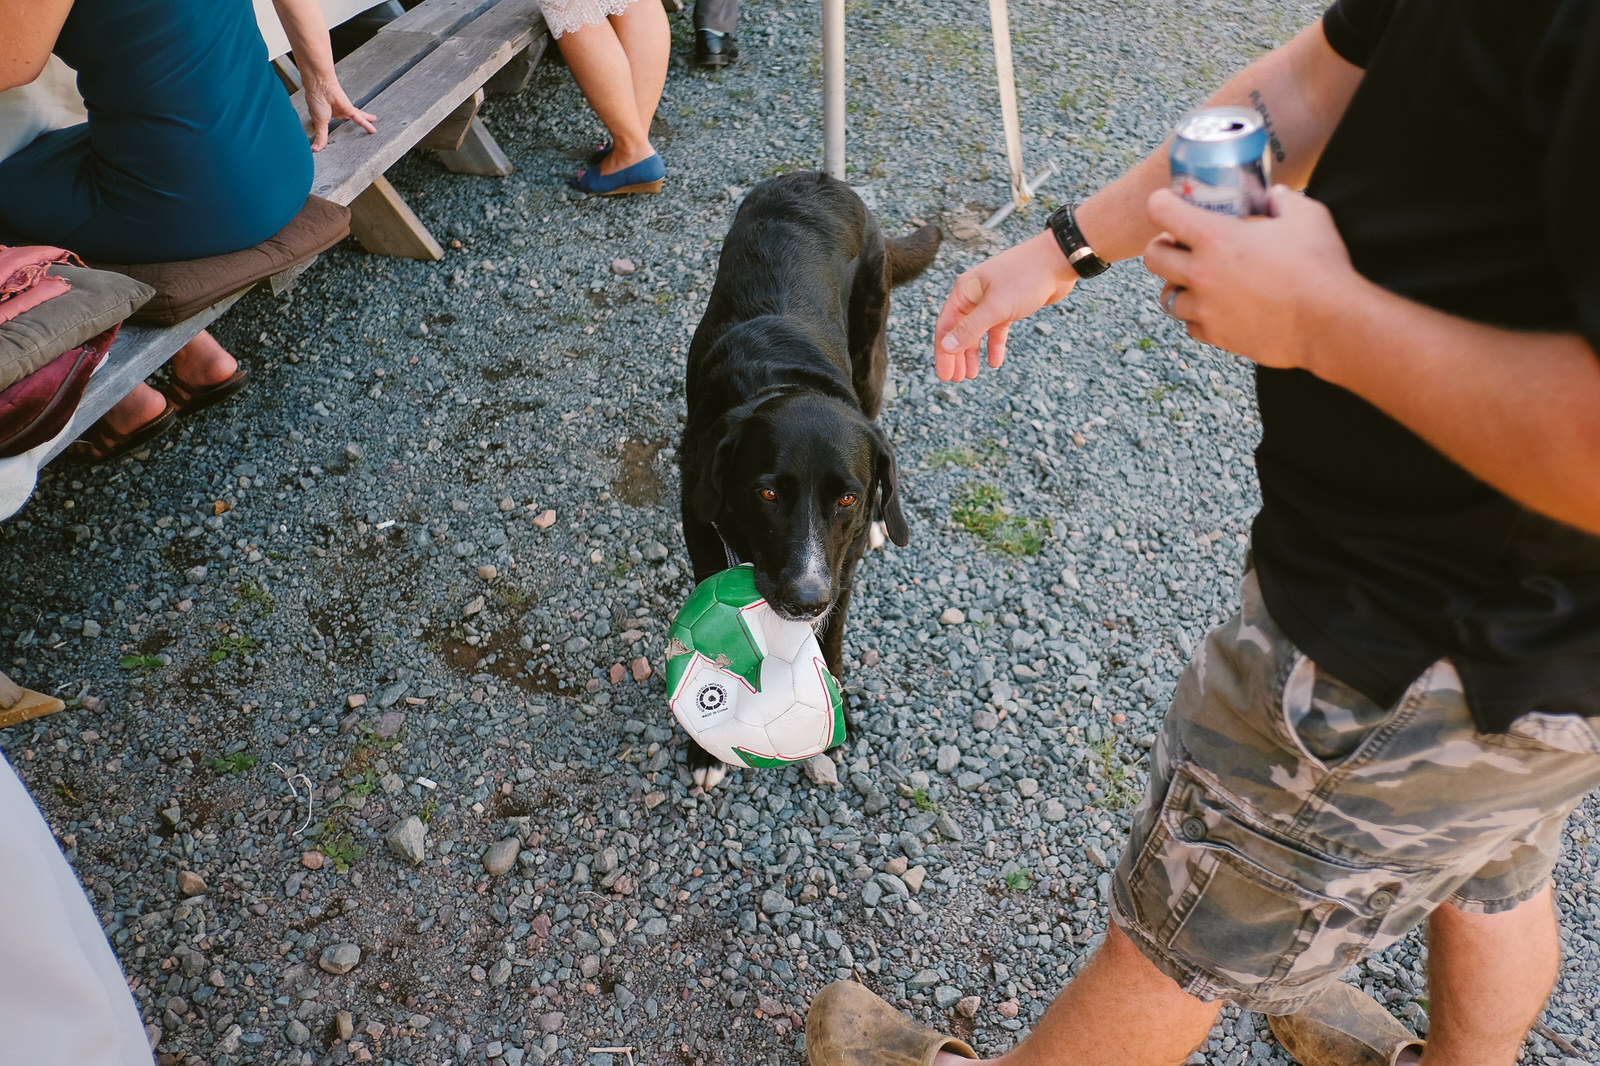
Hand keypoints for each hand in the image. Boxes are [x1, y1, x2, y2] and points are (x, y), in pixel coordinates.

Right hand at [303, 76, 375, 151]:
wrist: (321, 86)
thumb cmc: (316, 100)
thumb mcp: (319, 123)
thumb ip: (320, 136)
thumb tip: (315, 149)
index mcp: (323, 115)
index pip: (327, 124)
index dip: (327, 129)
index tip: (329, 134)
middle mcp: (335, 112)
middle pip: (344, 119)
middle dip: (347, 121)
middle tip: (353, 128)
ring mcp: (343, 110)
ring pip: (355, 118)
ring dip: (363, 123)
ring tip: (371, 128)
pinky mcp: (350, 109)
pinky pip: (360, 118)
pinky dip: (367, 124)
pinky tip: (373, 130)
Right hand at [933, 231, 1078, 382]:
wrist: (1058, 261)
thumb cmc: (1026, 276)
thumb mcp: (996, 307)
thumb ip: (971, 328)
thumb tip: (947, 347)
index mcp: (964, 291)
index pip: (946, 326)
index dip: (943, 353)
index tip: (945, 375)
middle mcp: (975, 295)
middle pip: (959, 330)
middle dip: (957, 356)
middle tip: (957, 379)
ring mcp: (992, 300)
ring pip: (978, 332)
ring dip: (974, 353)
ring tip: (972, 374)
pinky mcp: (1010, 305)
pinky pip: (997, 329)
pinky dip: (995, 345)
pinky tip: (995, 361)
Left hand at [1143, 185, 1362, 372]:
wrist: (1329, 323)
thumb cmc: (1319, 266)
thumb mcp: (1306, 217)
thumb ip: (1284, 201)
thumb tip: (1276, 194)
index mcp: (1215, 238)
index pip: (1162, 212)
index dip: (1161, 203)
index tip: (1166, 202)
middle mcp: (1201, 274)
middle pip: (1153, 258)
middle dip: (1161, 247)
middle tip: (1178, 245)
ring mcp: (1206, 309)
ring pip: (1168, 298)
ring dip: (1179, 286)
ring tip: (1197, 281)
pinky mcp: (1217, 336)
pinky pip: (1191, 326)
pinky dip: (1197, 317)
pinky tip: (1215, 309)